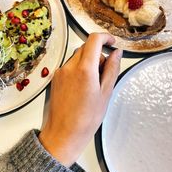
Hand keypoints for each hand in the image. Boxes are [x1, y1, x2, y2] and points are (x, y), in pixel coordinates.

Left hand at [39, 33, 122, 166]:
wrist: (63, 133)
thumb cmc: (86, 117)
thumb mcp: (105, 93)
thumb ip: (112, 68)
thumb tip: (116, 52)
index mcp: (84, 68)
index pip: (94, 40)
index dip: (105, 37)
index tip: (111, 43)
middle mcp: (69, 66)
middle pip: (86, 48)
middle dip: (97, 54)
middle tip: (103, 73)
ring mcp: (60, 71)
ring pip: (77, 57)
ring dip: (87, 62)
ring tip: (91, 84)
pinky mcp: (55, 77)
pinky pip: (69, 66)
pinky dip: (78, 69)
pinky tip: (81, 87)